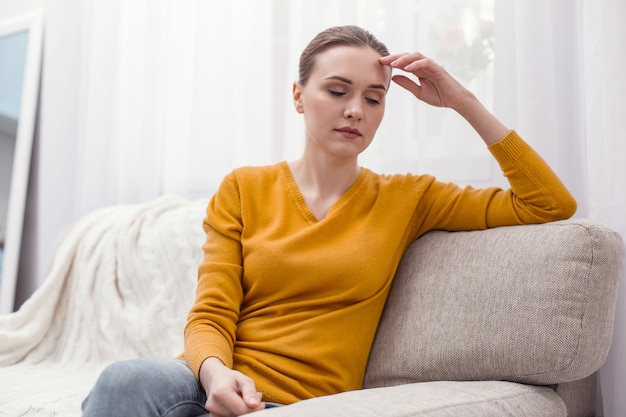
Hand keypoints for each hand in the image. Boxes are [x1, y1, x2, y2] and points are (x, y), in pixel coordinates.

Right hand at [200, 357, 265, 416]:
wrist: (216, 379)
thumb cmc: (231, 379)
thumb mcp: (244, 380)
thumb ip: (250, 392)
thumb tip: (255, 405)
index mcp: (221, 392)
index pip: (242, 410)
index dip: (255, 409)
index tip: (261, 404)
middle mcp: (214, 404)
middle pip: (239, 415)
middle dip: (248, 409)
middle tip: (250, 400)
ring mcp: (212, 412)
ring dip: (242, 412)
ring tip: (241, 400)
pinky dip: (236, 414)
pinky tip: (235, 406)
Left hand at [380, 52, 508, 144]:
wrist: (454, 101)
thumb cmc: (438, 96)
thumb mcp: (418, 92)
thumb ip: (406, 84)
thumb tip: (393, 78)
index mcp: (419, 70)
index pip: (403, 63)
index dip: (392, 62)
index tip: (380, 63)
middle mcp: (424, 65)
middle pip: (408, 56)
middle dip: (394, 57)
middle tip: (382, 60)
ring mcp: (432, 65)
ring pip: (416, 57)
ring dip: (404, 59)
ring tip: (393, 63)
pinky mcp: (438, 68)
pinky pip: (426, 63)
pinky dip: (416, 64)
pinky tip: (407, 68)